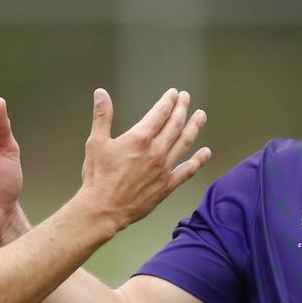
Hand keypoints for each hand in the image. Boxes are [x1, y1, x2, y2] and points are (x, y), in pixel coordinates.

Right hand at [76, 88, 208, 231]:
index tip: (173, 93)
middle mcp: (156, 151)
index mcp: (140, 138)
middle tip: (186, 98)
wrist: (104, 209)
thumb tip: (101, 93)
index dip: (168, 101)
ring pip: (185, 143)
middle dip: (182, 109)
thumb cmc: (98, 176)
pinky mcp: (166, 185)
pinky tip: (205, 153)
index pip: (160, 113)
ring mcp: (164, 169)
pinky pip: (187, 171)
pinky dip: (198, 161)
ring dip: (194, 127)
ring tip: (201, 116)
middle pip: (175, 124)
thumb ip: (102, 116)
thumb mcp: (96, 142)